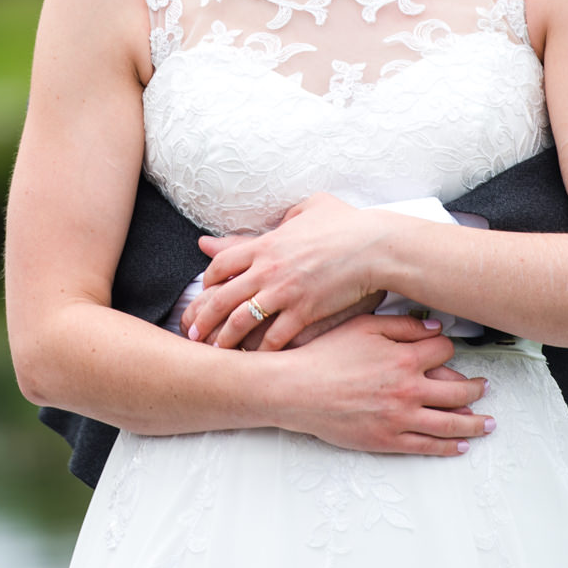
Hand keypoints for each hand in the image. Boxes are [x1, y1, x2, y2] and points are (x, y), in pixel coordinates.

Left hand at [184, 193, 396, 349]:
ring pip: (242, 321)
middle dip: (203, 317)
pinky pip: (275, 337)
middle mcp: (268, 268)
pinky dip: (262, 351)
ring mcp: (285, 292)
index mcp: (267, 243)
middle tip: (192, 333)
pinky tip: (256, 360)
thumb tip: (283, 219)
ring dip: (225, 339)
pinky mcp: (304, 311)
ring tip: (216, 352)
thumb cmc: (349, 224)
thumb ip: (291, 214)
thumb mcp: (313, 206)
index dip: (208, 280)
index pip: (222, 263)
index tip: (205, 293)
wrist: (375, 247)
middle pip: (222, 296)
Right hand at [266, 314, 491, 455]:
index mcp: (404, 359)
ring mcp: (400, 419)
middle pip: (458, 391)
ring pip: (451, 423)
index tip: (448, 351)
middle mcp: (408, 390)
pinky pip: (427, 446)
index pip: (444, 352)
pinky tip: (462, 445)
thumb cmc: (325, 355)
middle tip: (485, 388)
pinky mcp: (388, 441)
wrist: (297, 389)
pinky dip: (449, 447)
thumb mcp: (363, 327)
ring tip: (488, 423)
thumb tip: (434, 328)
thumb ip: (401, 326)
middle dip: (476, 389)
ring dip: (474, 423)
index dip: (448, 349)